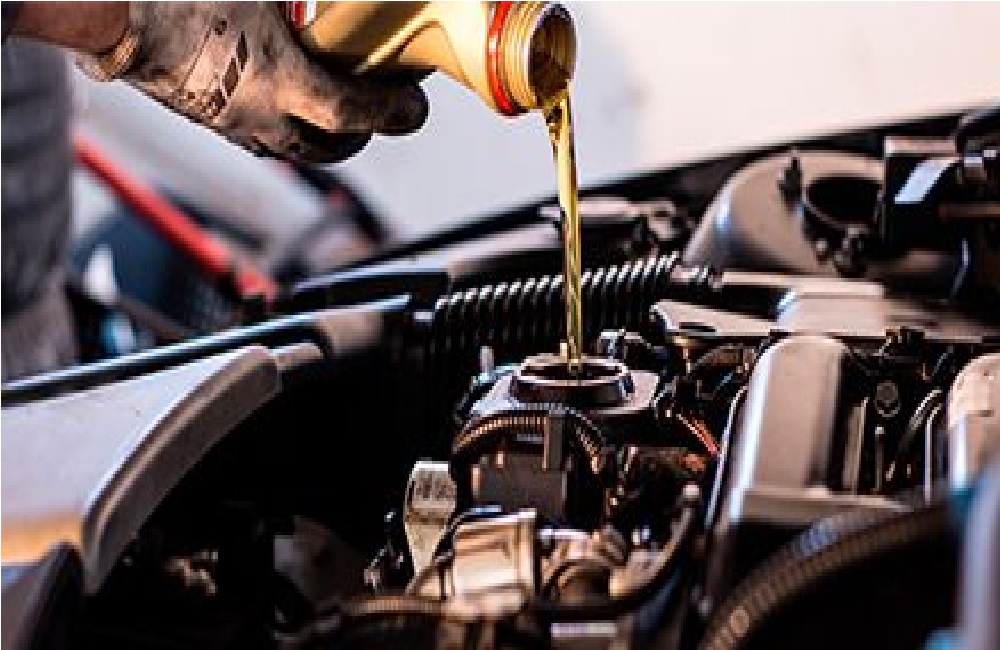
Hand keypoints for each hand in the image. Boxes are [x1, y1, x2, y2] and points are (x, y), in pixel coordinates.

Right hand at [115, 2, 427, 161]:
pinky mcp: (211, 122)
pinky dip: (290, 130)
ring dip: (329, 138)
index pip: (354, 113)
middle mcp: (261, 115)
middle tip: (385, 112)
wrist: (113, 13)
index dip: (392, 113)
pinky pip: (263, 140)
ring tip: (343, 115)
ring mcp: (234, 124)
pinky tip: (289, 104)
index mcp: (280, 81)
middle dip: (366, 134)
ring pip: (298, 150)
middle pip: (333, 147)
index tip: (414, 106)